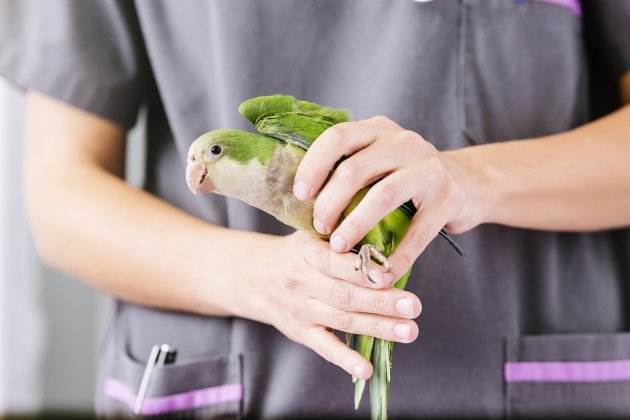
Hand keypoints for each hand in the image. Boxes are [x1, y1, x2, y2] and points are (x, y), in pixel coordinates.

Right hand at [243, 231, 420, 379]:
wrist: (256, 277)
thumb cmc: (297, 253)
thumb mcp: (311, 234)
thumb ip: (341, 234)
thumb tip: (384, 228)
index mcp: (306, 252)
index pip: (334, 262)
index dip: (362, 270)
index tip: (390, 273)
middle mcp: (301, 282)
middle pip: (344, 294)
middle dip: (381, 301)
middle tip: (413, 305)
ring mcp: (301, 310)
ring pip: (342, 320)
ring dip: (377, 327)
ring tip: (408, 331)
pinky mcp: (301, 333)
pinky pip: (325, 348)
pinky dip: (346, 360)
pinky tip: (366, 369)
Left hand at [293, 116, 484, 279]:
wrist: (468, 184)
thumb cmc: (407, 179)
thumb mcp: (380, 161)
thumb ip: (349, 169)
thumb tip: (302, 201)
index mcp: (379, 129)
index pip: (337, 137)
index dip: (313, 166)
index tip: (299, 195)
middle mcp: (404, 141)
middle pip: (355, 169)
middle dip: (329, 203)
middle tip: (318, 228)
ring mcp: (430, 168)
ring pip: (382, 196)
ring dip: (355, 226)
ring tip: (339, 247)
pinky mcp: (449, 198)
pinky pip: (416, 232)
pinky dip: (396, 256)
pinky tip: (379, 273)